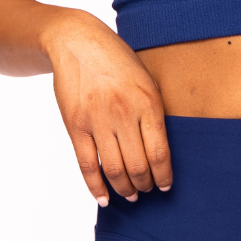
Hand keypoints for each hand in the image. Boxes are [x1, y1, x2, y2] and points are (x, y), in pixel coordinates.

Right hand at [43, 10, 171, 205]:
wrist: (77, 42)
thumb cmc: (117, 61)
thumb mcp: (145, 79)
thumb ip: (154, 110)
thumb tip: (162, 149)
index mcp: (148, 102)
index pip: (160, 152)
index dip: (163, 176)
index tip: (165, 186)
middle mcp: (124, 113)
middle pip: (138, 166)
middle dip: (144, 185)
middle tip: (146, 190)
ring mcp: (97, 120)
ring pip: (114, 169)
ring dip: (124, 189)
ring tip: (130, 195)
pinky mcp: (76, 125)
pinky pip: (87, 164)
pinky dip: (95, 186)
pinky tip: (103, 198)